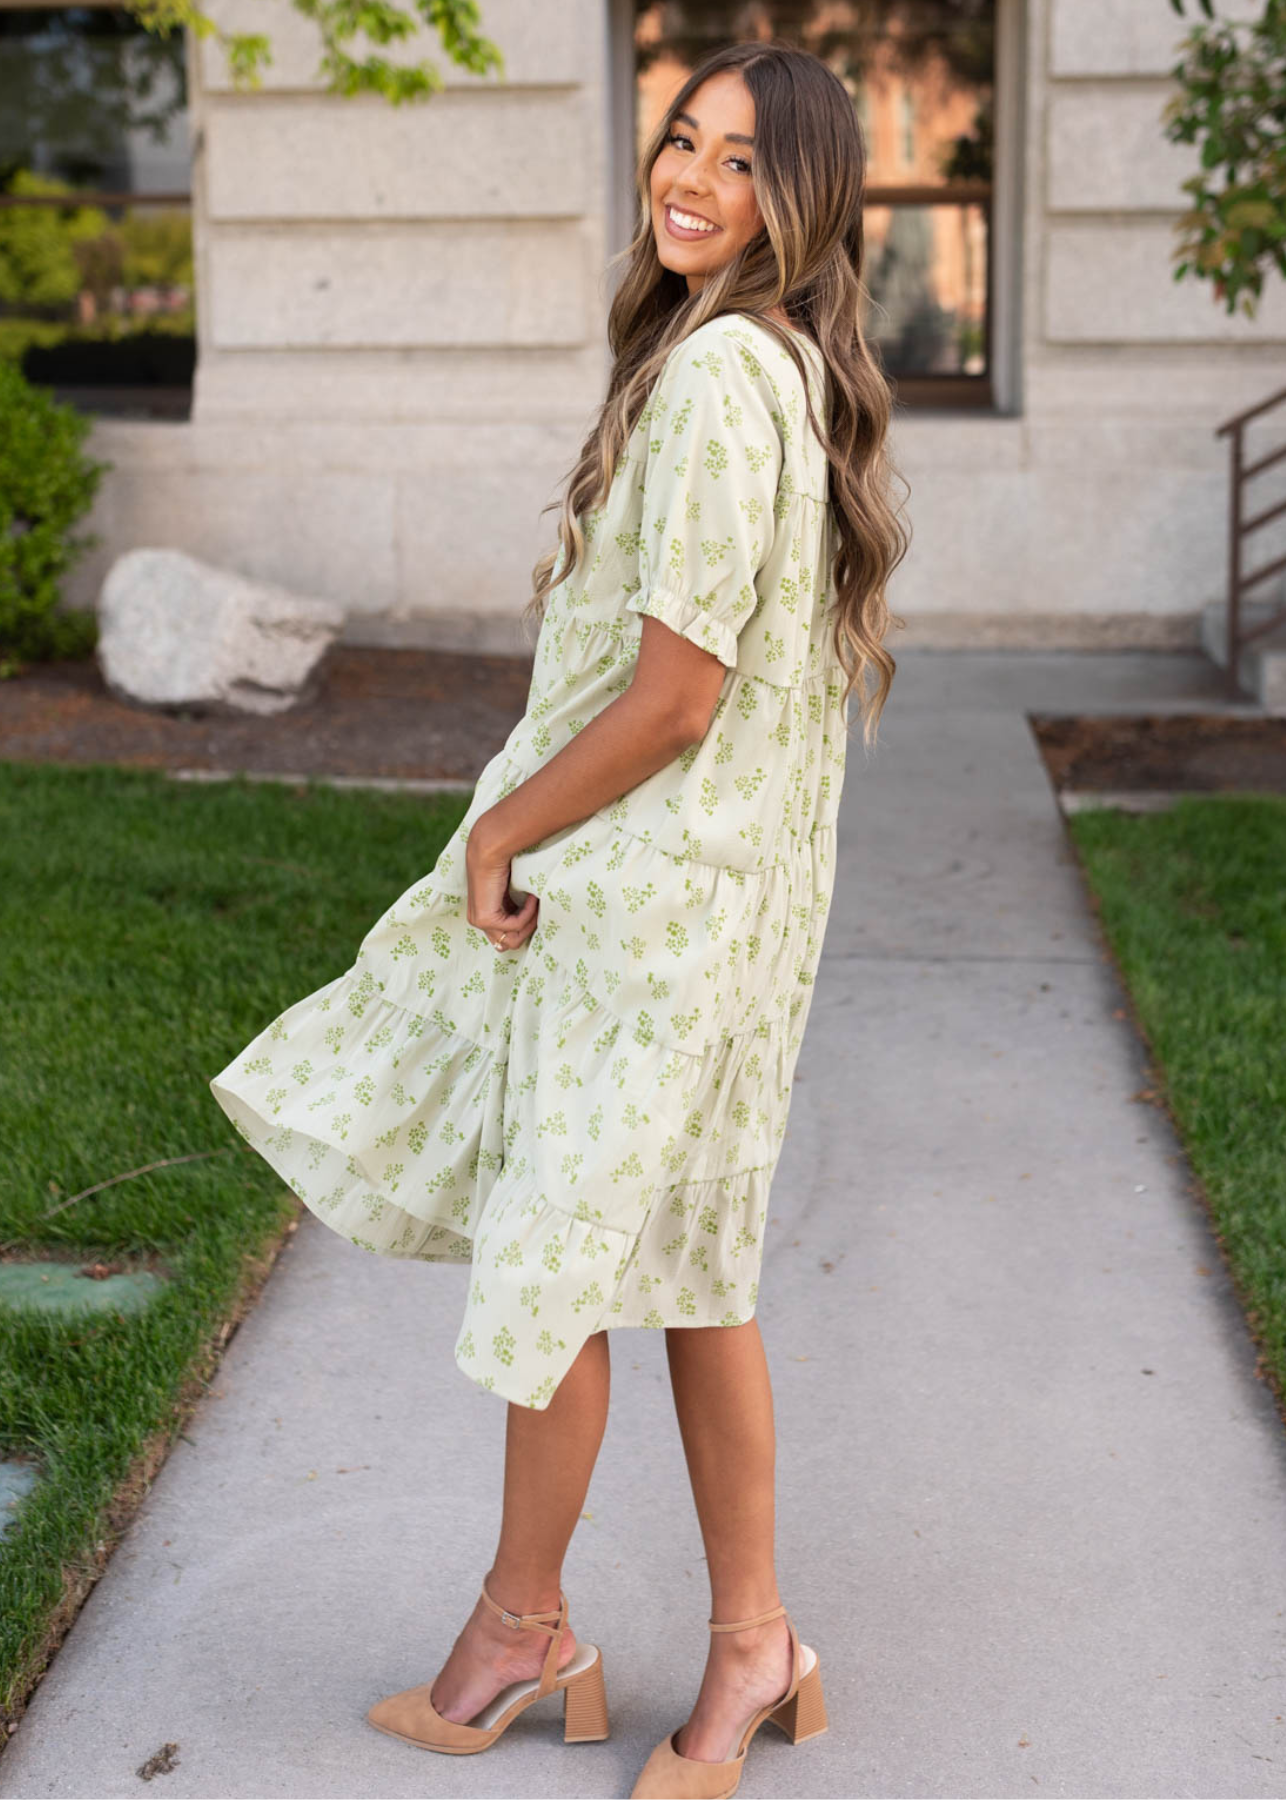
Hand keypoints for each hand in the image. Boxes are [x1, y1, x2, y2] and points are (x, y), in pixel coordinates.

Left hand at [465, 815, 538, 953]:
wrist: (491, 850)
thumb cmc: (505, 864)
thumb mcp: (514, 891)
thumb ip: (519, 907)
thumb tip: (540, 921)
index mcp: (486, 914)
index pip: (508, 937)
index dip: (526, 928)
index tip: (539, 913)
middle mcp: (479, 920)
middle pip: (511, 943)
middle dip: (529, 929)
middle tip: (540, 910)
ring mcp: (480, 921)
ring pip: (512, 940)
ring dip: (530, 923)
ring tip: (536, 903)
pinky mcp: (485, 919)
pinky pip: (515, 925)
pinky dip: (528, 912)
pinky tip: (531, 897)